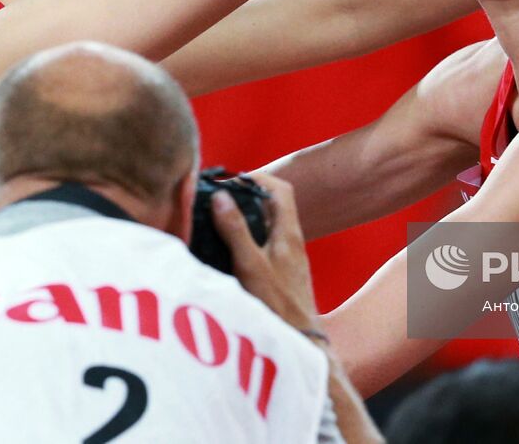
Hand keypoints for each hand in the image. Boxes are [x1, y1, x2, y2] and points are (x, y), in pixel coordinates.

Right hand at [211, 172, 320, 333]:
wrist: (300, 341)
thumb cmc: (277, 306)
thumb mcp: (250, 265)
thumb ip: (236, 231)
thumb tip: (222, 196)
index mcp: (289, 233)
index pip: (280, 189)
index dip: (257, 178)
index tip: (231, 181)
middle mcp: (292, 241)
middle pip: (273, 205)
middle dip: (246, 196)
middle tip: (220, 198)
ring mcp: (288, 258)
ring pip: (267, 225)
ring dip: (246, 217)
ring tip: (218, 220)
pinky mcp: (281, 273)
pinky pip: (264, 244)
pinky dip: (247, 238)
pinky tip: (228, 250)